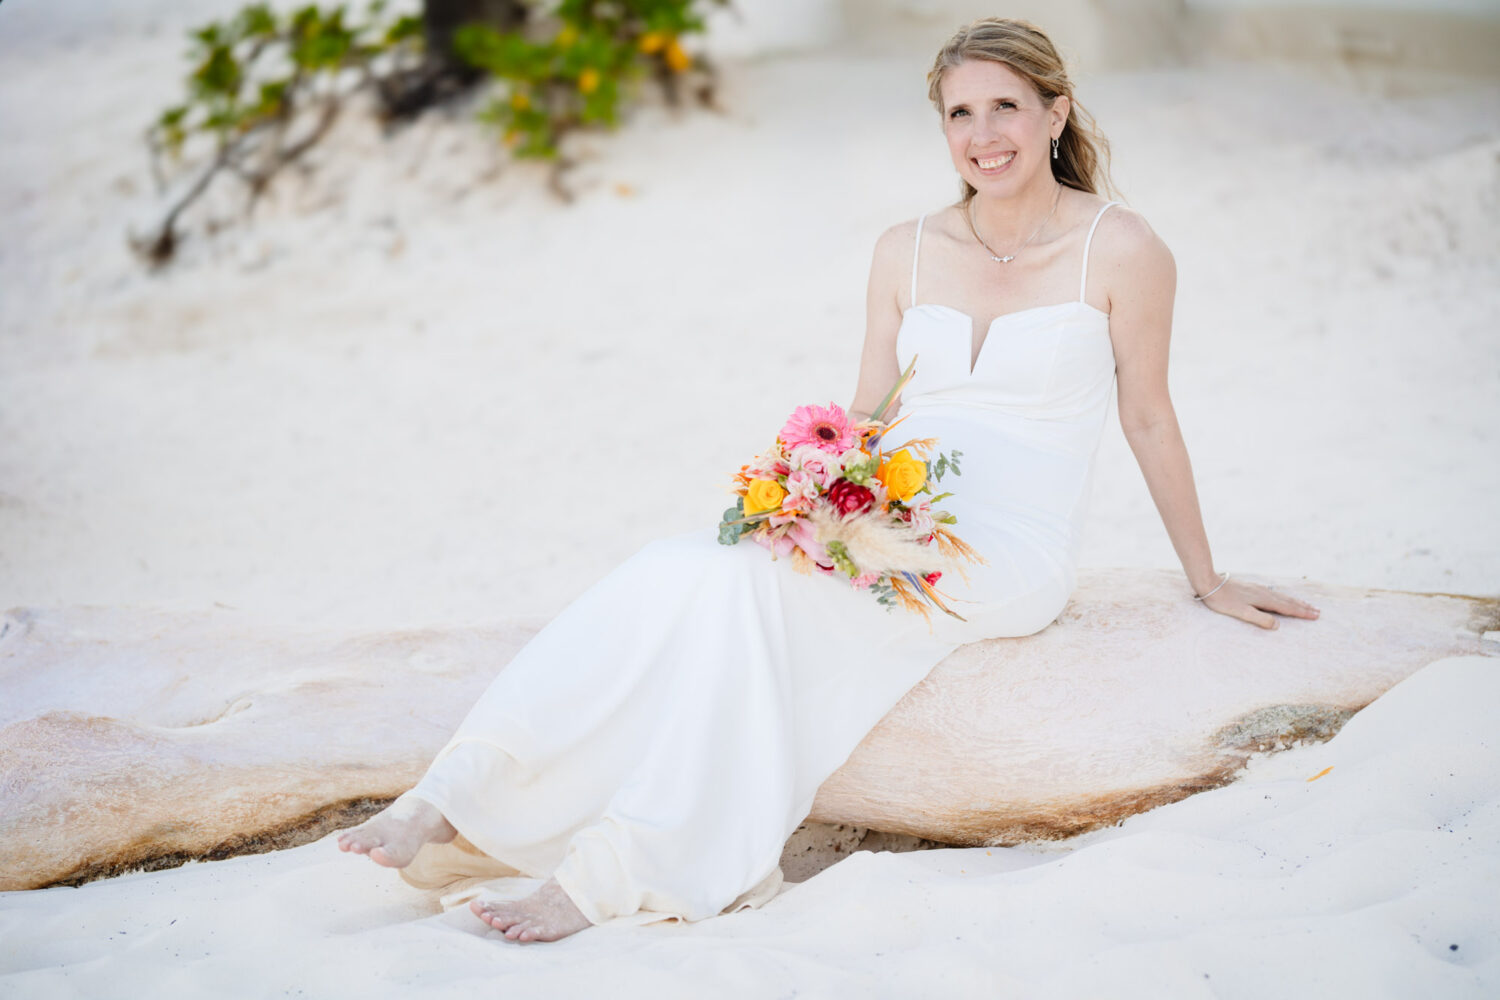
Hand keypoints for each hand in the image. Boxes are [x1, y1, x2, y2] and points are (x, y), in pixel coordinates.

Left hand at [1201, 577, 1319, 629]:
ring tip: (1306, 604)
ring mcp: (1258, 589)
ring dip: (1296, 601)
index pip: (1287, 608)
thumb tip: (1278, 626)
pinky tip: (1282, 596)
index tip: (1316, 616)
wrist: (1209, 583)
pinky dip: (1284, 596)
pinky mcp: (1252, 587)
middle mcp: (1264, 593)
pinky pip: (1274, 593)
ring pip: (1282, 596)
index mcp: (1264, 600)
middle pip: (1288, 601)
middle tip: (1318, 612)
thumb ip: (1259, 619)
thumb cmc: (1223, 600)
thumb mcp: (1241, 612)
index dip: (1302, 613)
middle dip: (1303, 607)